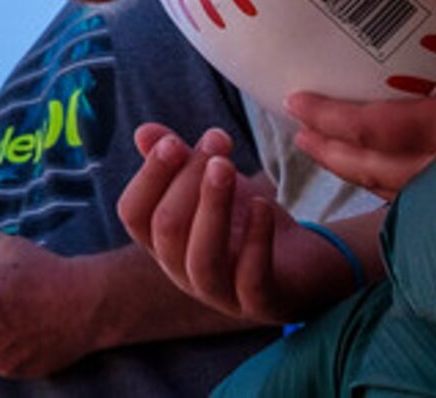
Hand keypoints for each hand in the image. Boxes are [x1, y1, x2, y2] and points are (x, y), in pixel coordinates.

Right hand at [116, 125, 370, 322]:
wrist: (303, 263)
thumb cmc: (246, 221)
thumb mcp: (212, 184)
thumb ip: (180, 161)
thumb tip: (145, 132)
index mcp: (163, 242)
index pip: (133, 214)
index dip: (149, 176)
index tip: (173, 141)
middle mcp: (183, 272)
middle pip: (167, 229)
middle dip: (187, 179)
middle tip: (216, 140)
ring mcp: (221, 293)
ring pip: (202, 258)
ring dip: (212, 206)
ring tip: (226, 166)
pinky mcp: (261, 303)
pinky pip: (251, 279)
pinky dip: (256, 240)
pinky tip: (263, 205)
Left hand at [286, 33, 435, 193]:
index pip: (398, 129)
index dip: (342, 123)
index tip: (296, 105)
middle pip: (401, 174)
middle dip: (343, 157)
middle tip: (298, 138)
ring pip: (426, 193)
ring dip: (372, 174)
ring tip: (329, 153)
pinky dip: (414, 187)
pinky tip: (392, 173)